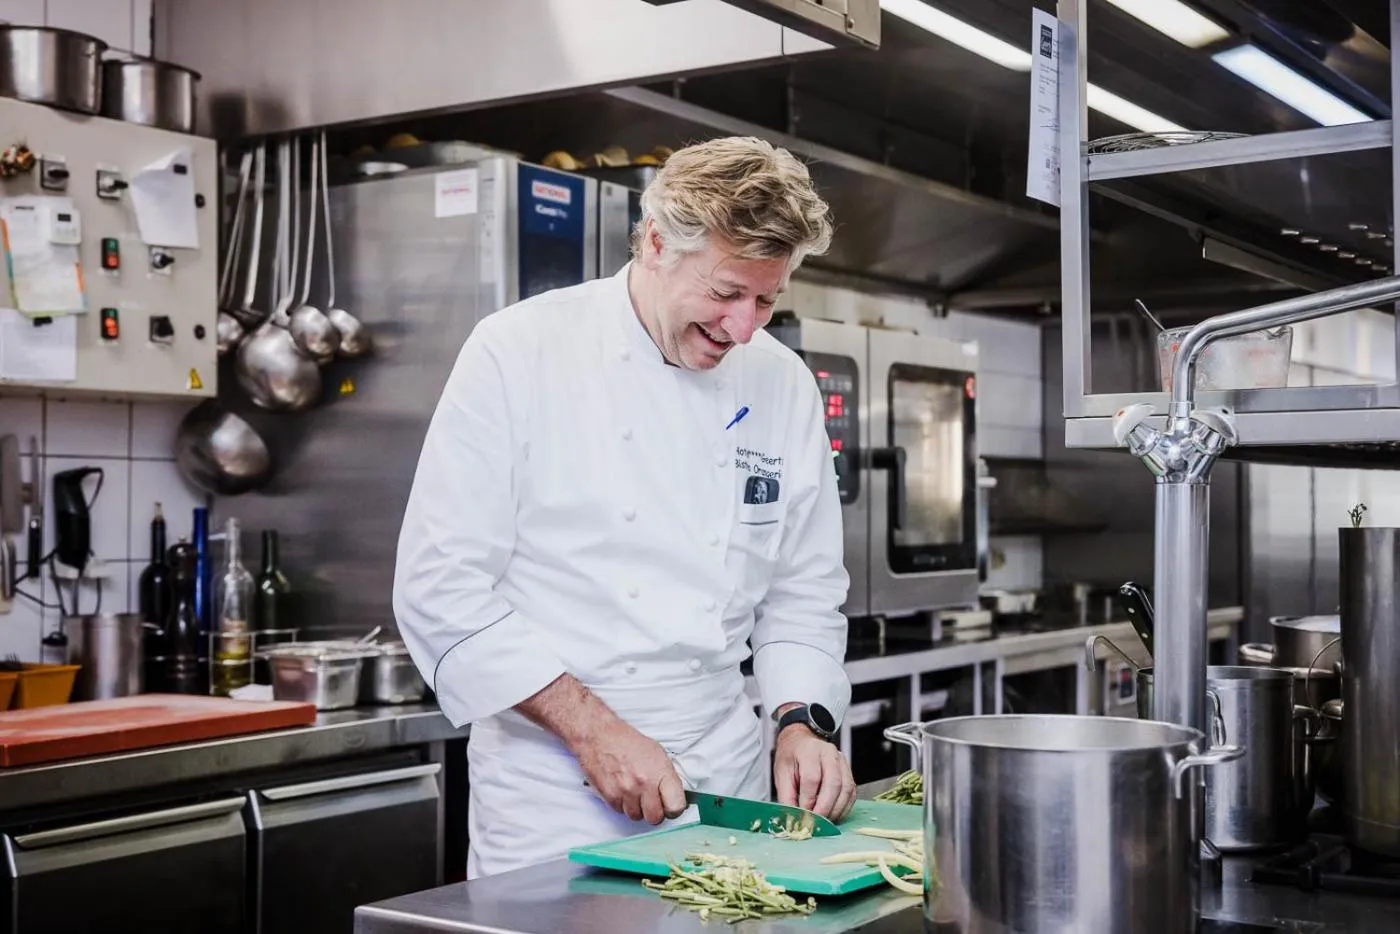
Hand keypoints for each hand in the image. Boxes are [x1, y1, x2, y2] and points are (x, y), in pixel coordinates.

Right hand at [572, 715, 687, 824]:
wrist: (600, 736)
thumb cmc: (629, 742)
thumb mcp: (657, 754)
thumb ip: (667, 777)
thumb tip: (675, 796)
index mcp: (661, 772)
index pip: (676, 807)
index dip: (673, 809)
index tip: (670, 805)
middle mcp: (645, 783)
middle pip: (655, 818)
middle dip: (653, 812)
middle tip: (650, 800)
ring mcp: (626, 791)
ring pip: (636, 816)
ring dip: (636, 808)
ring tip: (633, 791)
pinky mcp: (610, 796)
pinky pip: (620, 811)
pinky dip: (621, 804)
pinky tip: (621, 788)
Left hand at [774, 724, 856, 820]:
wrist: (801, 742)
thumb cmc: (791, 757)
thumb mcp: (781, 773)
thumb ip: (786, 796)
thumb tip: (793, 818)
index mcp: (809, 751)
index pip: (812, 778)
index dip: (808, 800)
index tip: (802, 815)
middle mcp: (829, 754)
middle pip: (834, 783)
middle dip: (825, 808)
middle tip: (815, 823)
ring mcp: (842, 762)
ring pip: (846, 789)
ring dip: (836, 810)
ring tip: (824, 822)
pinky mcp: (849, 773)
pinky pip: (851, 793)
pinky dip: (844, 808)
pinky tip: (833, 815)